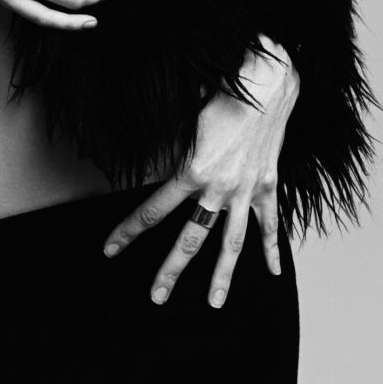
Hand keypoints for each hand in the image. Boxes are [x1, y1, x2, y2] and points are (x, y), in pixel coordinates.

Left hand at [101, 40, 300, 305]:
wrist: (268, 80)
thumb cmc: (221, 89)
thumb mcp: (183, 114)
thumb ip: (166, 137)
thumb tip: (140, 138)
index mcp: (192, 171)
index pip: (152, 210)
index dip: (128, 231)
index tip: (110, 249)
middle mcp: (219, 188)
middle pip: (190, 239)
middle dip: (171, 271)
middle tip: (156, 297)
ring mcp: (246, 190)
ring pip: (232, 243)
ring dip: (222, 276)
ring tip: (214, 303)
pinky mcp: (268, 185)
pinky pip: (269, 223)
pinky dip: (272, 248)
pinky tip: (272, 272)